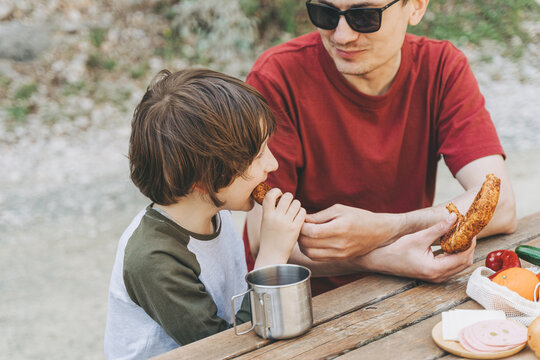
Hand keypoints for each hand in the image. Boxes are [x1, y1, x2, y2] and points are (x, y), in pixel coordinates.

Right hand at [255, 188, 305, 267]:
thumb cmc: (269, 239)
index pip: (270, 195)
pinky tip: (299, 218)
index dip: (276, 191)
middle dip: (289, 198)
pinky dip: (302, 213)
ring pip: (296, 203)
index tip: (279, 194)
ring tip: (294, 212)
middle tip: (289, 204)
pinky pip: (302, 213)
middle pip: (287, 197)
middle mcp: (276, 217)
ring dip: (297, 205)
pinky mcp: (295, 229)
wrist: (272, 256)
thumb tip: (279, 197)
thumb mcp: (265, 223)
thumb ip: (270, 211)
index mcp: (266, 215)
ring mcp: (286, 223)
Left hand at [299, 204, 401, 260]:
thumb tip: (303, 219)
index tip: (301, 220)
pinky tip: (312, 242)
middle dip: (300, 235)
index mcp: (340, 228)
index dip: (302, 227)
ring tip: (305, 235)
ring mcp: (340, 254)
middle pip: (309, 244)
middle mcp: (340, 244)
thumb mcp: (339, 209)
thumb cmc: (358, 217)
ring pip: (311, 254)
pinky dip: (310, 251)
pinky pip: (318, 259)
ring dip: (303, 245)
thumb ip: (320, 216)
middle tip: (300, 227)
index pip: (312, 232)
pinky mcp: (340, 259)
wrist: (378, 231)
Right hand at [357, 213, 474, 282]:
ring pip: (459, 265)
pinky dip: (454, 255)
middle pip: (464, 263)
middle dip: (468, 247)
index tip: (469, 230)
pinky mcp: (433, 275)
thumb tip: (454, 218)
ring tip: (459, 236)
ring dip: (462, 251)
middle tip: (467, 232)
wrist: (382, 261)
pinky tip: (450, 243)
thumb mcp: (419, 237)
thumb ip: (439, 228)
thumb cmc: (397, 250)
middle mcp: (438, 276)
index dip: (470, 243)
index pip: (463, 257)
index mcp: (436, 269)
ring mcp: (436, 278)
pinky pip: (451, 266)